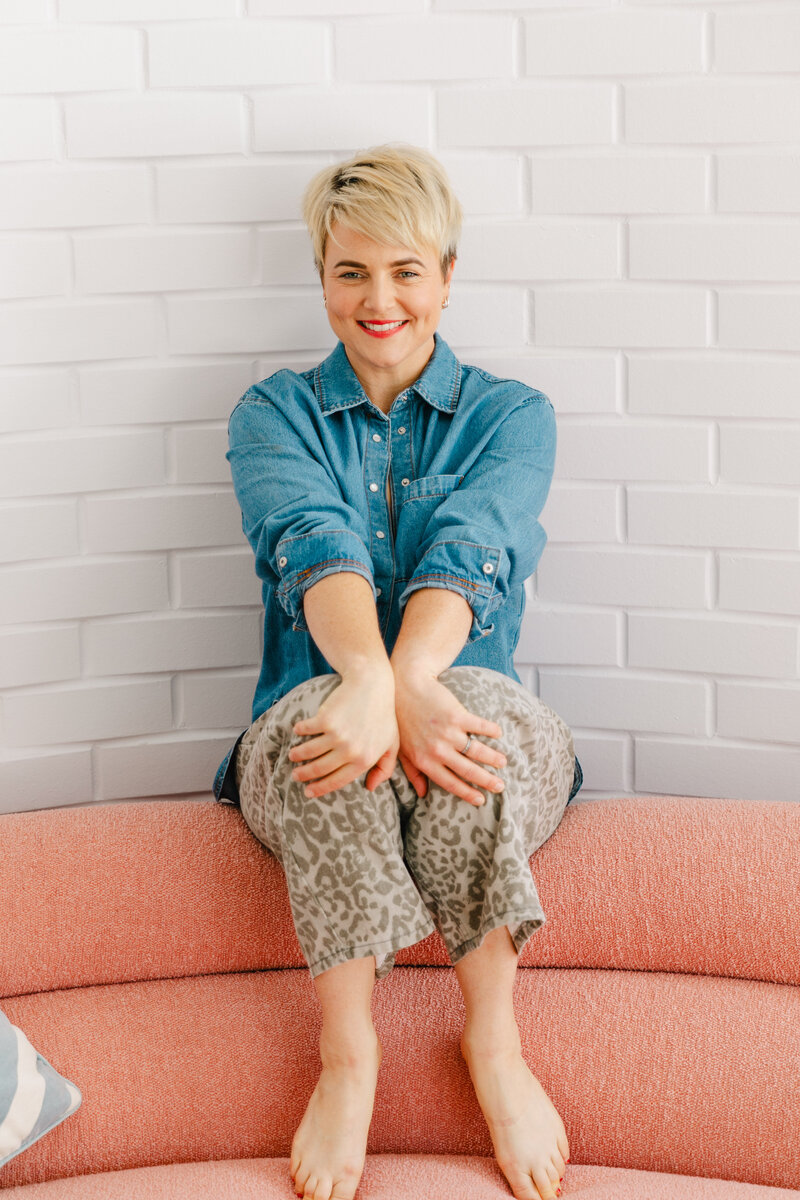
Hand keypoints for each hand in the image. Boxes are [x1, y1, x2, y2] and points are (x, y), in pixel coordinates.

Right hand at [287, 667, 398, 799]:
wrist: (373, 684)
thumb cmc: (383, 715)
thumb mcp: (391, 744)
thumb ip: (384, 769)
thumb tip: (369, 788)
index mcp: (364, 760)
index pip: (337, 781)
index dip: (320, 789)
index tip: (308, 792)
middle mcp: (350, 751)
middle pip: (318, 769)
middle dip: (303, 775)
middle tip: (295, 775)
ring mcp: (337, 736)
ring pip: (308, 752)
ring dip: (297, 755)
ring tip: (293, 755)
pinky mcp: (326, 720)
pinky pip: (305, 731)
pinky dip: (299, 731)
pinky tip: (298, 731)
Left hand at [393, 668, 506, 806]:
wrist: (404, 685)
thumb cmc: (401, 719)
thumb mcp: (401, 750)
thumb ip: (412, 773)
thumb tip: (422, 794)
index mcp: (424, 761)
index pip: (450, 783)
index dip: (467, 793)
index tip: (480, 800)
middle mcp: (438, 750)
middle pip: (468, 770)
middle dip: (487, 780)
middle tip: (500, 786)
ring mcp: (448, 733)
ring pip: (477, 751)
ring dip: (493, 758)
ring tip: (503, 762)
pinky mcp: (457, 715)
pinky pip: (480, 726)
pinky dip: (491, 730)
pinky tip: (498, 733)